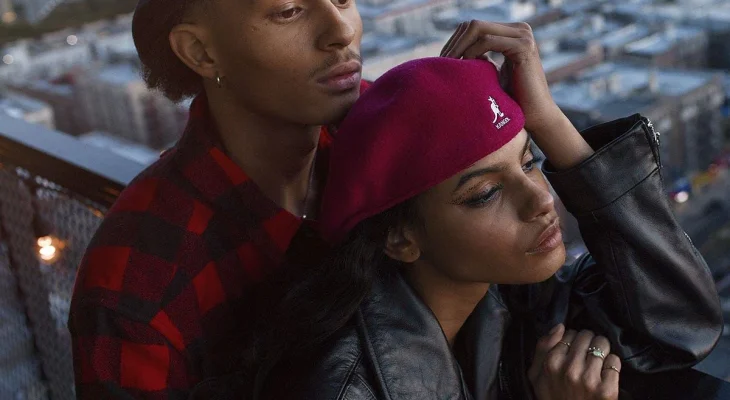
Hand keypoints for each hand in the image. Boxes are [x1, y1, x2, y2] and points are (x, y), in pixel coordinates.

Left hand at [440, 20, 562, 132]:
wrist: (535, 116)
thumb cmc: (511, 100)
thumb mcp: (491, 73)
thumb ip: (479, 57)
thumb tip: (456, 51)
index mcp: (511, 33)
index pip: (473, 27)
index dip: (454, 42)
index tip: (442, 62)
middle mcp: (519, 29)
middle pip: (473, 25)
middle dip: (454, 43)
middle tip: (442, 64)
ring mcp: (523, 35)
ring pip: (478, 28)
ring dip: (459, 47)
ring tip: (450, 66)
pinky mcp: (524, 46)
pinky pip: (488, 40)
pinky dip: (472, 51)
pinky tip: (465, 67)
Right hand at [527, 324, 621, 399]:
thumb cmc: (553, 398)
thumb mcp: (536, 376)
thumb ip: (542, 348)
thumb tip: (559, 326)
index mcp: (552, 364)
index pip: (569, 334)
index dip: (572, 339)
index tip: (574, 349)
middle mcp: (570, 369)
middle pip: (586, 336)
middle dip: (588, 341)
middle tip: (587, 353)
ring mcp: (589, 380)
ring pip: (602, 344)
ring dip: (601, 350)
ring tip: (597, 360)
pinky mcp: (607, 390)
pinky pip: (614, 361)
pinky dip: (612, 364)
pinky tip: (605, 372)